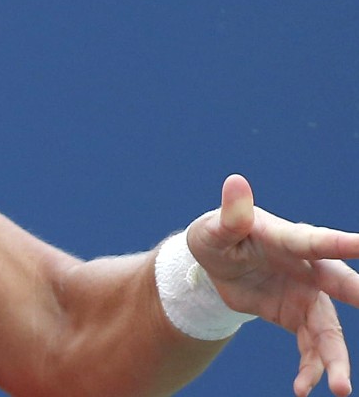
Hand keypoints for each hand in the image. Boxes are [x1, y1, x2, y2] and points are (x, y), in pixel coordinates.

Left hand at [188, 174, 358, 396]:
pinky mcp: (298, 317)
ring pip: (331, 330)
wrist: (215, 266)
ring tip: (341, 389)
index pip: (316, 241)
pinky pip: (311, 347)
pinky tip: (302, 388)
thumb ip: (230, 214)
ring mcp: (307, 295)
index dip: (341, 243)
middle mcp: (307, 268)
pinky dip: (310, 368)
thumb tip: (234, 182)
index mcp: (288, 240)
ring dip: (336, 360)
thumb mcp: (215, 228)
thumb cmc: (217, 236)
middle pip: (341, 286)